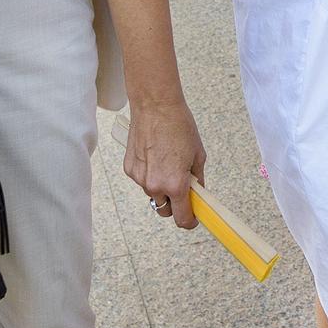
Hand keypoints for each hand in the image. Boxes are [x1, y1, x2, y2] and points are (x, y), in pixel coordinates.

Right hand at [124, 98, 205, 229]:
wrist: (155, 106)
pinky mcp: (129, 169)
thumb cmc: (179, 126)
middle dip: (175, 204)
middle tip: (182, 189)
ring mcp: (139, 178)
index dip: (190, 221)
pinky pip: (142, 179)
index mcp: (175, 184)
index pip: (181, 218)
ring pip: (153, 193)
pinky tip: (154, 155)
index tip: (193, 217)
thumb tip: (196, 192)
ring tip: (167, 162)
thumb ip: (196, 179)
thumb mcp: (198, 155)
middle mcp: (155, 185)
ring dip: (161, 187)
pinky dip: (150, 174)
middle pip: (165, 210)